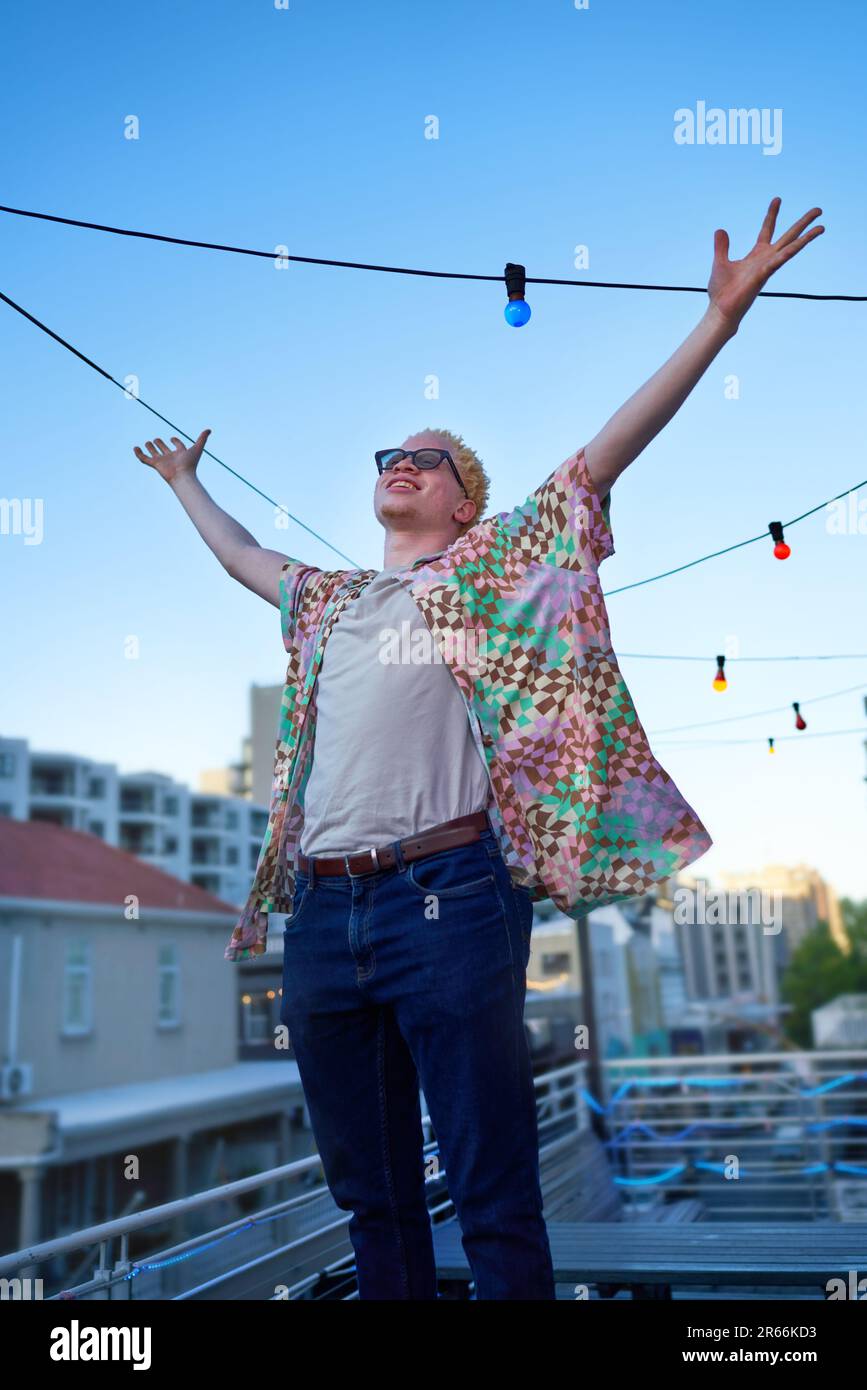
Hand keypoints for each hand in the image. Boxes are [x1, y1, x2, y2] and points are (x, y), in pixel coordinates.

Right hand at [133, 428, 211, 483]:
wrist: (182, 476)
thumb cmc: (190, 463)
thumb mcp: (197, 448)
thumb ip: (202, 438)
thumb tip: (209, 429)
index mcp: (181, 453)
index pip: (177, 446)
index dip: (175, 441)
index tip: (172, 438)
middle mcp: (171, 457)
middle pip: (164, 449)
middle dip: (160, 444)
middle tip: (156, 440)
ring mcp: (162, 461)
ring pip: (154, 453)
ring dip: (150, 448)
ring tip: (147, 443)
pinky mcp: (155, 464)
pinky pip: (144, 458)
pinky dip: (139, 453)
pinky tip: (135, 448)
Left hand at [707, 199, 823, 331]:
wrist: (720, 311)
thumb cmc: (722, 291)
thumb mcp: (720, 262)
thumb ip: (722, 246)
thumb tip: (720, 229)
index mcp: (757, 255)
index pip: (767, 230)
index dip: (772, 215)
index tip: (778, 198)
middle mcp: (766, 260)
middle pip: (788, 237)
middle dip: (803, 223)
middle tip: (819, 210)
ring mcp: (766, 268)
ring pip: (790, 249)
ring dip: (806, 238)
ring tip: (822, 227)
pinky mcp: (762, 277)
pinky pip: (777, 263)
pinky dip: (786, 254)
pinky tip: (798, 245)